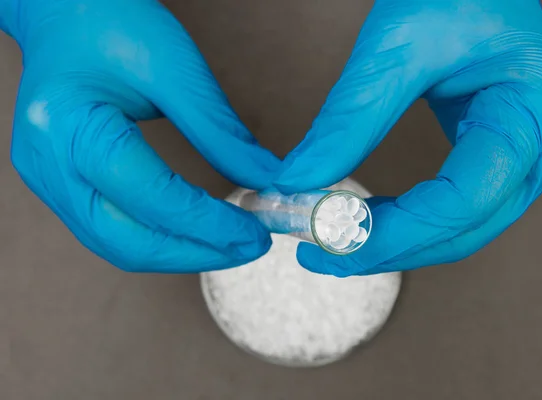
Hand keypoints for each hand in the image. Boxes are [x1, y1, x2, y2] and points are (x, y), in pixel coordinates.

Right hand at [1, 0, 280, 271]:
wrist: (62, 14)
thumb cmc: (113, 23)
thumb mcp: (175, 69)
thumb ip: (220, 132)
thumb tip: (266, 181)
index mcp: (72, 127)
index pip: (151, 196)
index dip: (209, 224)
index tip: (256, 231)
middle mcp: (48, 165)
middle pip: (127, 241)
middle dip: (195, 253)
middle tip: (249, 247)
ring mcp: (47, 181)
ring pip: (116, 246)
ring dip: (178, 254)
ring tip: (229, 245)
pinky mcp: (59, 186)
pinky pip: (110, 231)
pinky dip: (156, 240)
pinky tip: (194, 234)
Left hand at [274, 0, 541, 276]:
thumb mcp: (398, 47)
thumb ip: (349, 119)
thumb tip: (295, 182)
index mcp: (535, 112)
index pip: (465, 199)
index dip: (396, 232)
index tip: (330, 241)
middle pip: (466, 227)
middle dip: (389, 249)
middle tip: (321, 255)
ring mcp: (532, 156)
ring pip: (462, 227)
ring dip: (397, 242)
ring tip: (333, 241)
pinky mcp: (507, 158)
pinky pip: (460, 208)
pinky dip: (411, 221)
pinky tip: (366, 219)